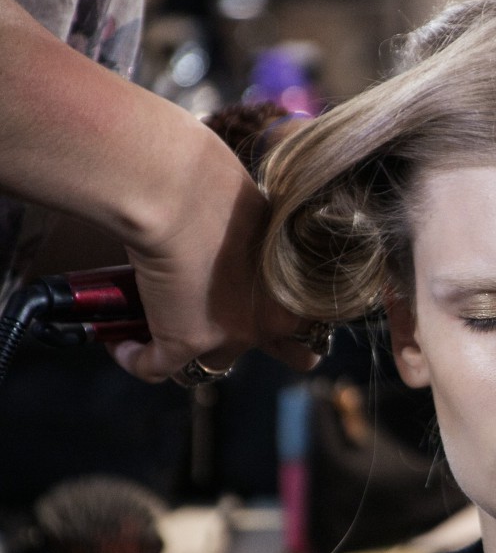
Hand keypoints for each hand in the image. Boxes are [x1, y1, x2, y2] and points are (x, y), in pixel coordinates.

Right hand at [108, 127, 320, 382]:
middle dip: (264, 343)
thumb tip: (240, 242)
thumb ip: (263, 242)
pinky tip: (121, 344)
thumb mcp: (263, 216)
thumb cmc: (218, 185)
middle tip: (231, 323)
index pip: (317, 324)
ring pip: (211, 366)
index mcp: (301, 288)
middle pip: (283, 354)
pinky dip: (136, 358)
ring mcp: (231, 337)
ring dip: (190, 353)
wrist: (179, 191)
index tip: (281, 309)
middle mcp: (273, 320)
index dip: (302, 323)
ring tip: (163, 331)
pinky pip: (157, 368)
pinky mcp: (185, 342)